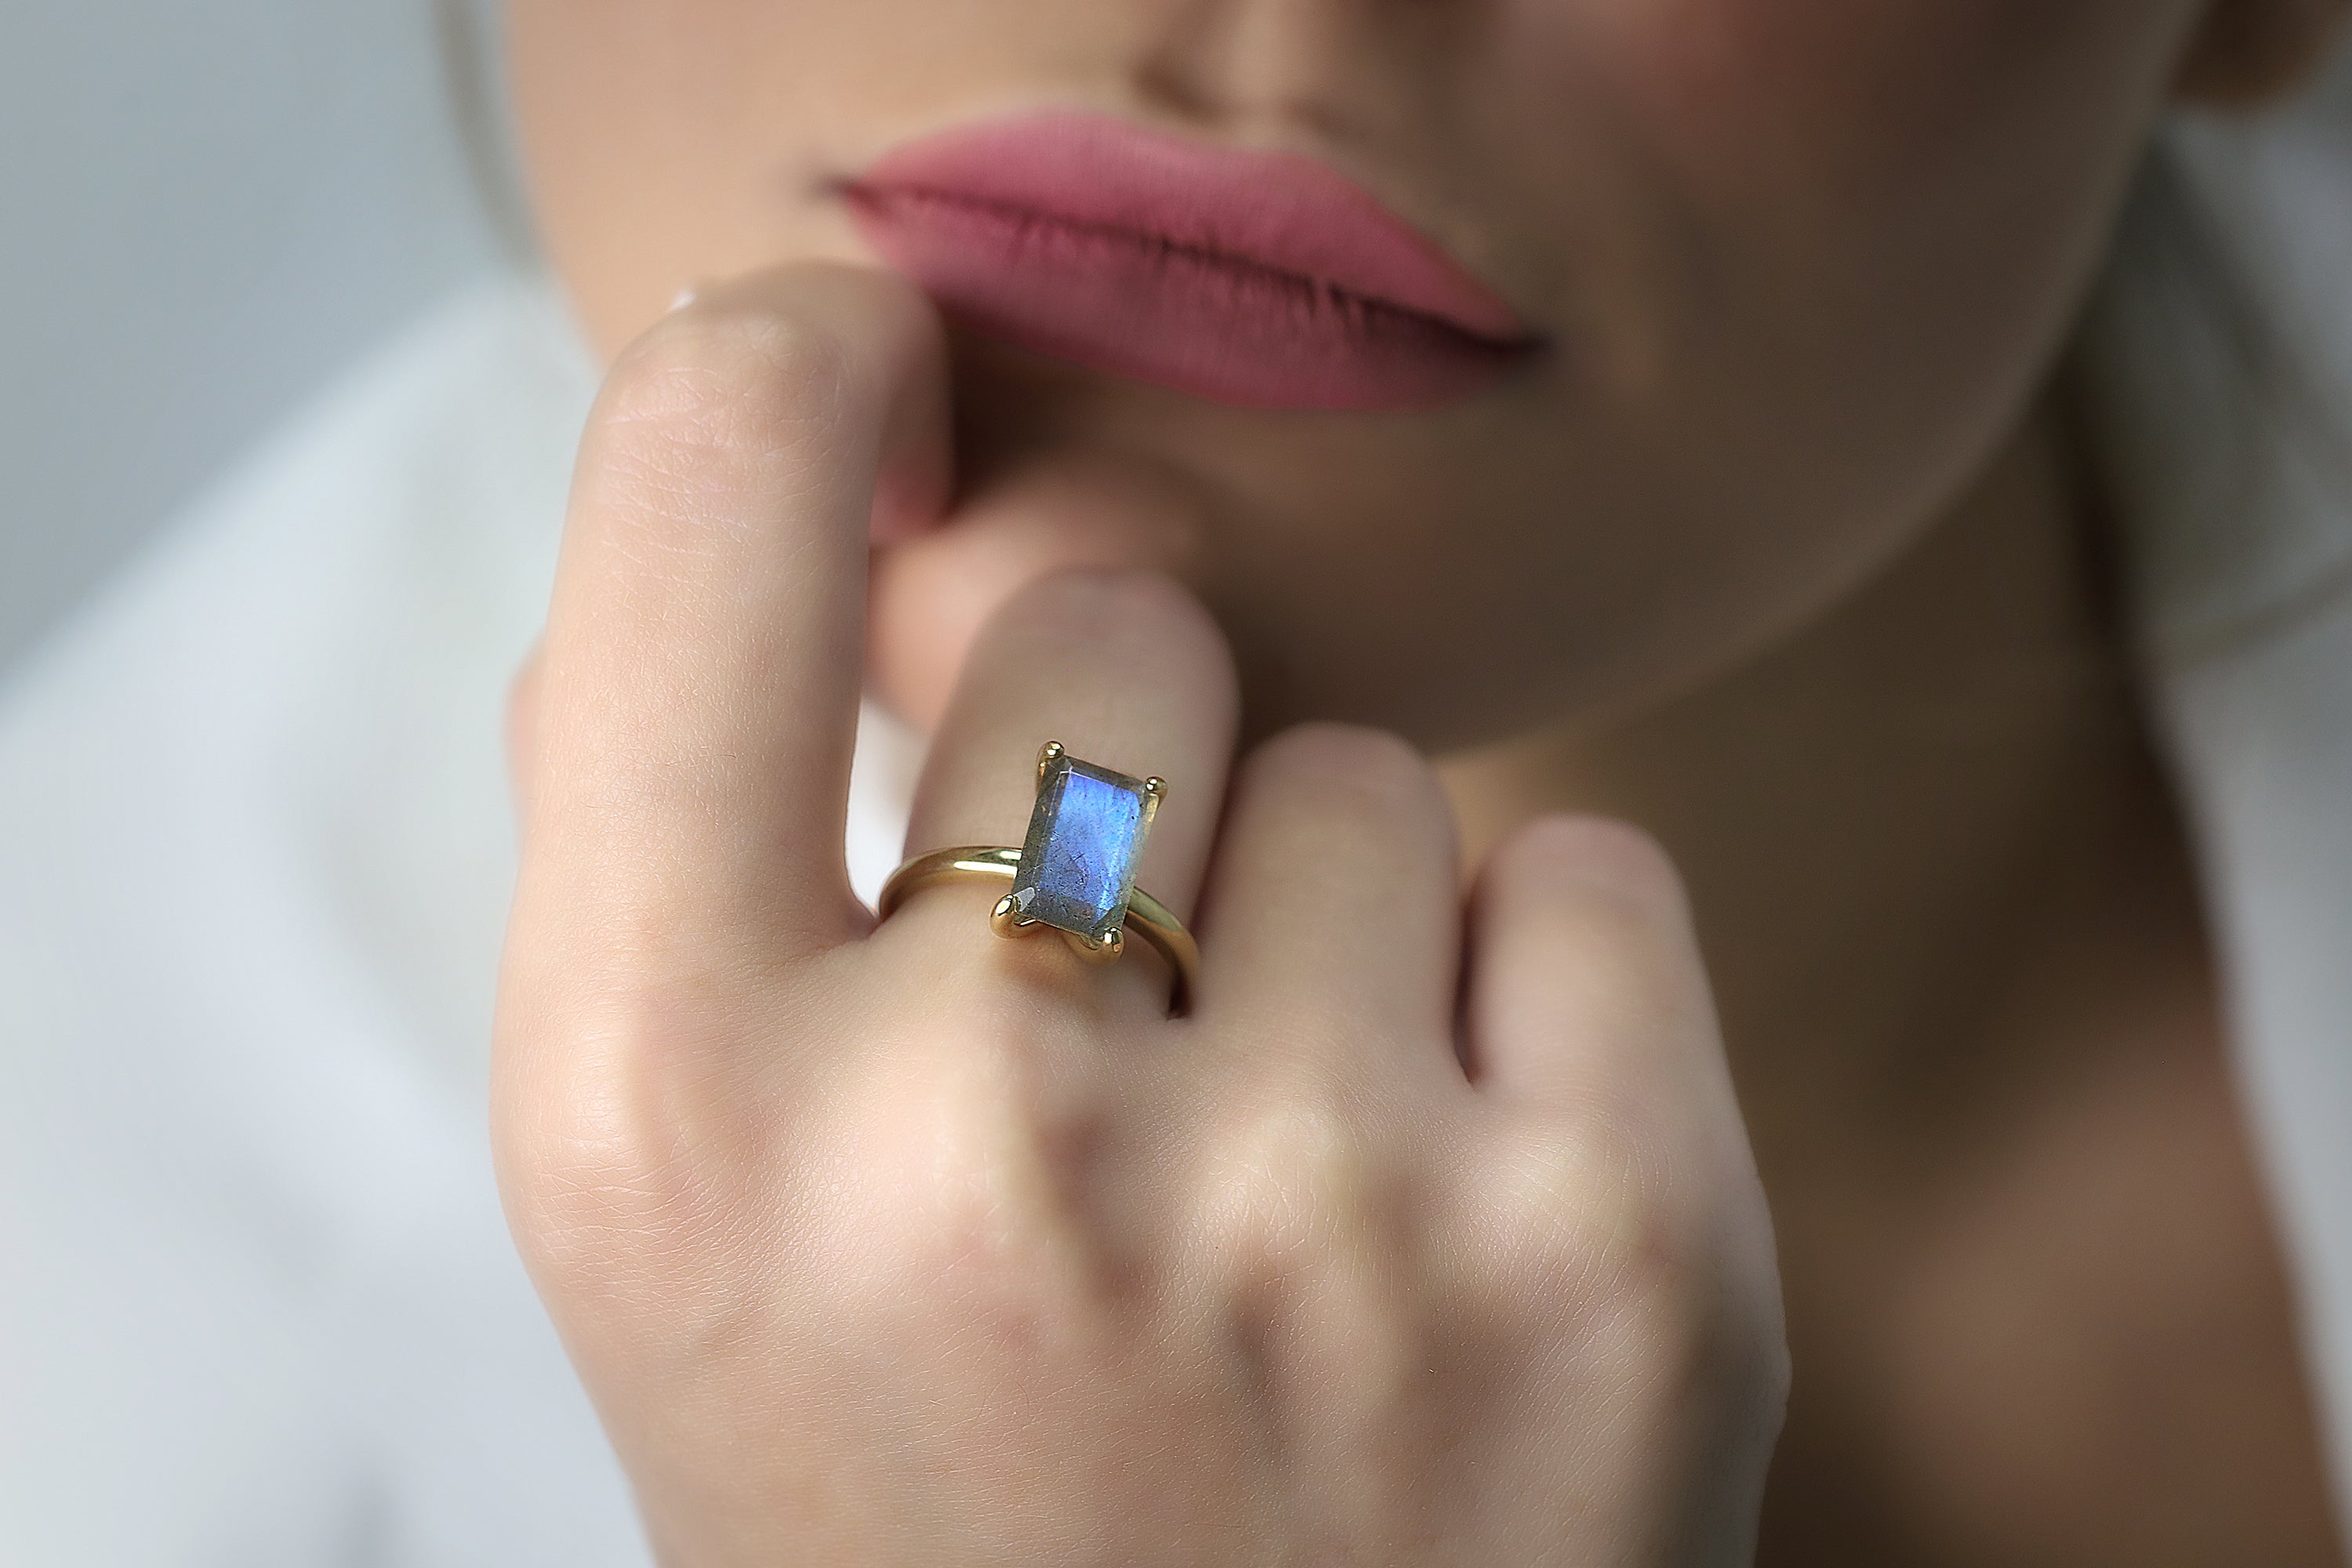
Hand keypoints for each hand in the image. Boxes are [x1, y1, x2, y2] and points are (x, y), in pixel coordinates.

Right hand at [494, 264, 1785, 1565]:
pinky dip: (1540, 1001)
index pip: (694, 526)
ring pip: (1365, 762)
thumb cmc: (947, 1534)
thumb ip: (671, 912)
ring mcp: (1326, 1200)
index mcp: (670, 1130)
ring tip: (1284, 1179)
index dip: (789, 380)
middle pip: (1109, 609)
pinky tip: (1459, 1208)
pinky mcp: (1625, 1253)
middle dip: (1113, 754)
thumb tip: (660, 618)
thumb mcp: (698, 1271)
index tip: (859, 365)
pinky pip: (1591, 875)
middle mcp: (979, 1142)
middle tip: (1107, 1010)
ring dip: (1325, 918)